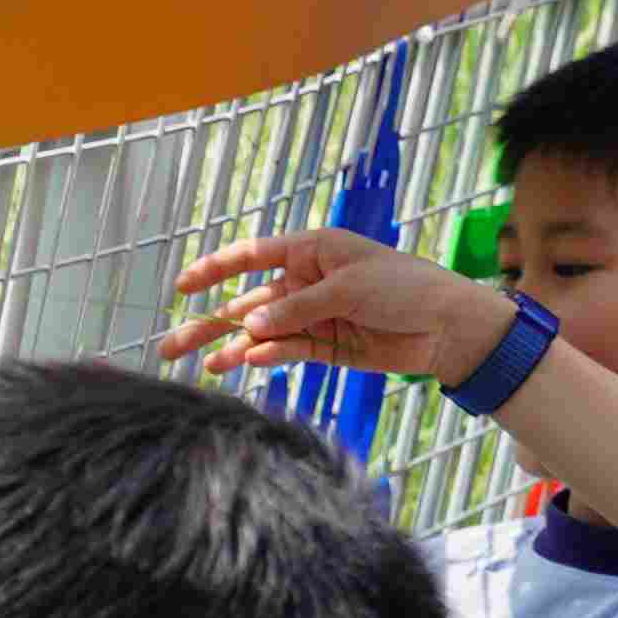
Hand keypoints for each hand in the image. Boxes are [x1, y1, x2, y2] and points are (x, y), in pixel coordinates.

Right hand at [156, 225, 509, 387]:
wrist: (447, 327)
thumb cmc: (405, 287)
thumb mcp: (348, 288)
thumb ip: (296, 309)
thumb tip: (247, 328)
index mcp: (311, 251)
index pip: (252, 256)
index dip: (215, 269)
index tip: (182, 286)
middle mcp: (305, 282)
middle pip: (246, 302)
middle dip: (209, 322)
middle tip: (170, 346)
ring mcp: (312, 316)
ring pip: (260, 333)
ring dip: (232, 348)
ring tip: (202, 366)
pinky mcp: (323, 346)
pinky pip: (285, 351)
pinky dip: (267, 356)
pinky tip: (246, 363)